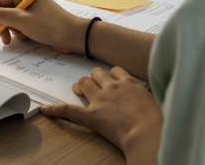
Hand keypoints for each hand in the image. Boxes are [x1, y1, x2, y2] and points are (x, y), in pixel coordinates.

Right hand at [0, 0, 87, 53]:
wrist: (73, 36)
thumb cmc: (51, 26)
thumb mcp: (23, 21)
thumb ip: (3, 16)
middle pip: (4, 10)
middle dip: (3, 24)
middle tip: (4, 38)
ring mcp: (30, 9)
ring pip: (11, 19)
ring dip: (13, 30)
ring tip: (22, 36)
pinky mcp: (34, 19)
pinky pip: (20, 24)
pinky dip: (21, 32)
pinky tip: (29, 36)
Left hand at [41, 67, 162, 163]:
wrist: (149, 134)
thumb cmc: (159, 123)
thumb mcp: (158, 103)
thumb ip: (147, 98)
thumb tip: (148, 99)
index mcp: (130, 83)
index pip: (116, 70)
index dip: (112, 75)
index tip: (111, 80)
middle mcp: (113, 87)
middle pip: (97, 73)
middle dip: (94, 78)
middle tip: (91, 85)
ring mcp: (101, 100)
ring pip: (84, 82)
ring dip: (81, 85)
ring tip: (78, 89)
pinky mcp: (91, 115)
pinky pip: (69, 109)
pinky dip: (56, 110)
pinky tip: (45, 111)